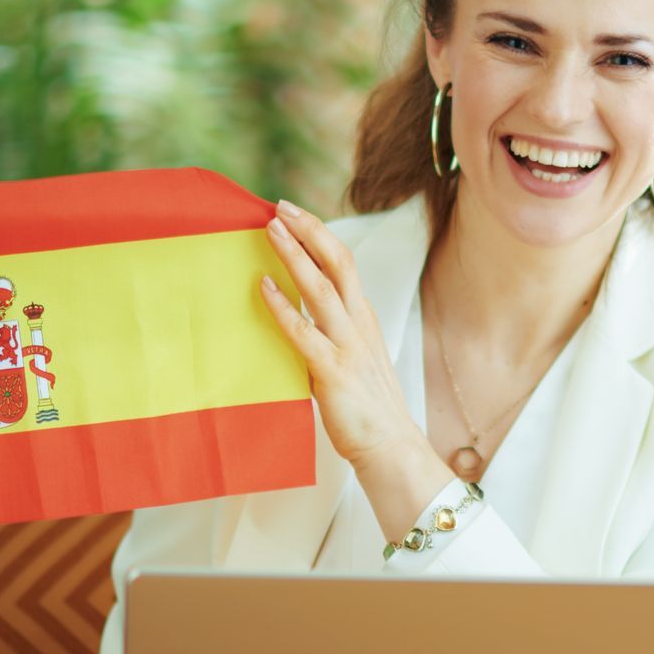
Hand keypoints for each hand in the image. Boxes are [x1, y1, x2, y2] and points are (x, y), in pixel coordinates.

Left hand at [260, 199, 417, 467]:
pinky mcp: (333, 372)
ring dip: (294, 256)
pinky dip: (283, 307)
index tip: (293, 214)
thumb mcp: (353, 358)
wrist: (390, 447)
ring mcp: (347, 346)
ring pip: (321, 289)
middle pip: (337, 263)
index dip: (318, 235)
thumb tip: (296, 311)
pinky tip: (263, 288)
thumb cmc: (366, 407)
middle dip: (308, 231)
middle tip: (279, 207)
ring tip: (270, 230)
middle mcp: (358, 324)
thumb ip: (331, 332)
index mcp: (363, 318)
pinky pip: (303, 333)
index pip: (344, 264)